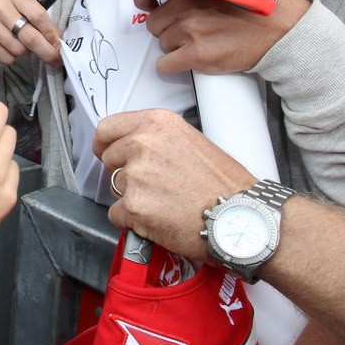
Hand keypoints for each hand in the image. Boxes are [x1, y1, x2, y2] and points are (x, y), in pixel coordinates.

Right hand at [0, 0, 61, 68]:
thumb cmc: (5, 14)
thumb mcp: (22, 8)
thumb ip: (40, 21)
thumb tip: (58, 39)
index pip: (38, 16)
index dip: (51, 33)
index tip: (58, 45)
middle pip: (30, 36)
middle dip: (46, 51)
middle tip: (53, 59)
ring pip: (18, 50)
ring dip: (23, 53)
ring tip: (17, 44)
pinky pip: (5, 58)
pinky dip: (10, 58)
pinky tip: (5, 48)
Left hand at [93, 109, 255, 260]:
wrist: (240, 217)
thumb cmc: (224, 184)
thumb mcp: (191, 141)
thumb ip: (157, 139)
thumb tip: (133, 146)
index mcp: (157, 123)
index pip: (107, 128)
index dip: (105, 144)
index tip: (106, 152)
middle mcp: (142, 144)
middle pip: (110, 160)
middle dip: (125, 173)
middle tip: (153, 185)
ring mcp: (136, 176)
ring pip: (116, 189)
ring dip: (133, 198)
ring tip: (165, 203)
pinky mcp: (133, 207)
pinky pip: (117, 214)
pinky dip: (133, 221)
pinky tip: (159, 219)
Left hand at [136, 0, 309, 74]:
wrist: (278, 30)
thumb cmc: (253, 8)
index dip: (147, 2)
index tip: (151, 6)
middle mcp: (186, 6)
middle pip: (154, 23)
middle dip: (168, 28)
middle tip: (188, 30)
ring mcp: (191, 30)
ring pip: (162, 44)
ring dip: (175, 47)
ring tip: (200, 42)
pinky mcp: (197, 54)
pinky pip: (165, 65)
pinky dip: (172, 66)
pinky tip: (189, 60)